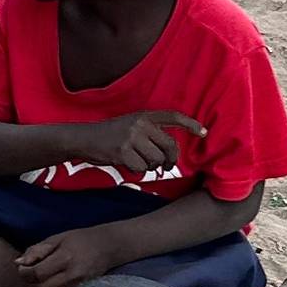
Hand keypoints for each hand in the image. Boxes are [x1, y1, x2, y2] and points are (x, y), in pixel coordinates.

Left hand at [16, 225, 132, 286]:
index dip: (24, 273)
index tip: (22, 268)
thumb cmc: (80, 240)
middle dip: (28, 284)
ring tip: (36, 282)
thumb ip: (37, 250)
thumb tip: (18, 262)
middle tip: (27, 276)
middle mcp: (73, 275)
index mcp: (65, 258)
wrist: (108, 247)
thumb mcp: (57, 238)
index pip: (37, 273)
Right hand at [82, 111, 205, 173]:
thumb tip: (169, 153)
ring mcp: (131, 138)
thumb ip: (149, 133)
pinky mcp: (123, 152)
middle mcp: (139, 125)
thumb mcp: (130, 125)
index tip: (204, 132)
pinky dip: (135, 170)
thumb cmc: (110, 135)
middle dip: (170, 159)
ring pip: (156, 160)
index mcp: (143, 116)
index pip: (173, 116)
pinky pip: (141, 168)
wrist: (83, 138)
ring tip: (136, 160)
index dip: (190, 124)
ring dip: (149, 165)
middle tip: (167, 165)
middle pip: (169, 146)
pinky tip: (125, 163)